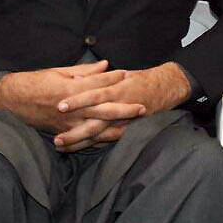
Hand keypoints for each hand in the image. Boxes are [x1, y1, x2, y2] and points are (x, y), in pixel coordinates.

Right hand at [0, 60, 145, 134]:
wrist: (10, 101)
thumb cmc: (34, 83)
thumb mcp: (58, 72)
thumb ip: (84, 71)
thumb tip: (105, 65)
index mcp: (70, 89)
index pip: (97, 84)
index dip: (114, 78)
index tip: (128, 74)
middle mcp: (72, 109)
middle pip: (104, 110)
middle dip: (125, 109)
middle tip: (143, 106)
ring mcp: (68, 123)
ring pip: (97, 128)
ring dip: (117, 128)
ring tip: (134, 127)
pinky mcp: (63, 133)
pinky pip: (85, 140)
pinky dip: (100, 141)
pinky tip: (113, 140)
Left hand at [52, 62, 191, 151]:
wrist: (165, 89)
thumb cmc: (139, 80)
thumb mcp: (120, 74)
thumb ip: (98, 76)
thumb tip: (75, 78)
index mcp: (116, 90)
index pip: (94, 96)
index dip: (77, 101)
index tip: (60, 106)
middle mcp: (118, 109)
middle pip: (94, 123)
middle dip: (75, 133)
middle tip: (57, 139)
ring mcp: (123, 122)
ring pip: (99, 136)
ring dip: (80, 143)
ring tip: (61, 146)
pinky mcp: (126, 130)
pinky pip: (108, 140)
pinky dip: (93, 145)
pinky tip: (78, 149)